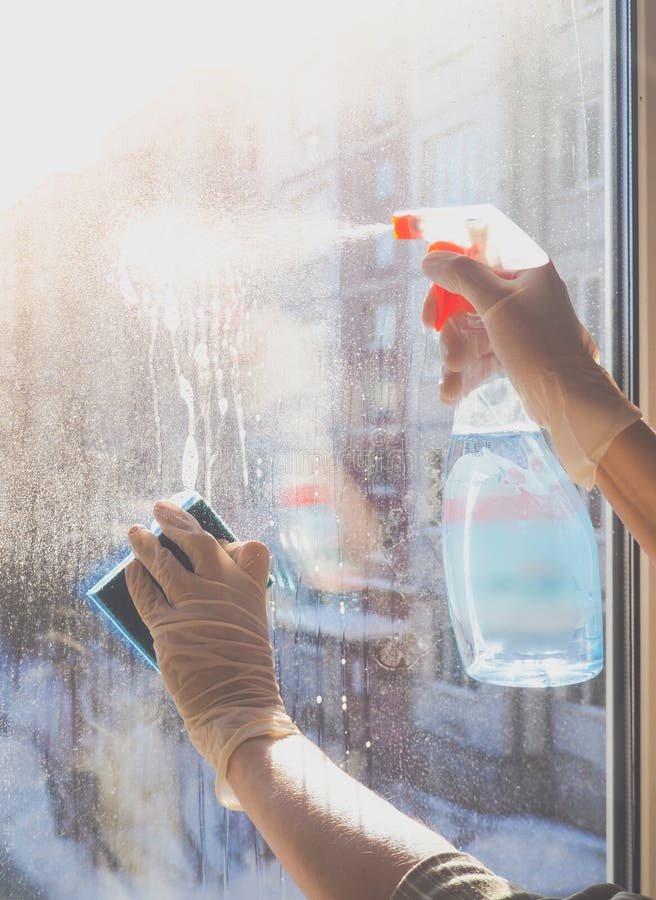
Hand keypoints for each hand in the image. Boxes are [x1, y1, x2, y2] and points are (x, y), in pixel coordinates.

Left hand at [125, 500, 298, 809]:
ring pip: (165, 561)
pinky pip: (146, 592)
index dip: (231, 541)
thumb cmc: (244, 676)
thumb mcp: (247, 632)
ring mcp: (196, 605)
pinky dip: (136, 577)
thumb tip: (186, 583)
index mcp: (253, 592)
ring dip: (147, 543)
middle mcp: (225, 590)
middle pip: (199, 542)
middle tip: (162, 508)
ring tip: (134, 531)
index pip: (250, 549)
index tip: (218, 538)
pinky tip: (130, 570)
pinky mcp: (169, 625)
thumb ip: (226, 604)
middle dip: (179, 521)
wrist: (239, 710)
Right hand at [422, 251, 640, 487]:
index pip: (483, 235)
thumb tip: (431, 261)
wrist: (569, 400)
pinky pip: (477, 352)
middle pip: (466, 286)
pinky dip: (464, 370)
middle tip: (429, 325)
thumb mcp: (497, 303)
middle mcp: (520, 289)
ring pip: (468, 324)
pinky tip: (452, 392)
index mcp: (525, 265)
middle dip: (447, 313)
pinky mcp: (510, 352)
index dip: (451, 237)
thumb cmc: (539, 344)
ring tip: (452, 374)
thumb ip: (462, 275)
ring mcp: (515, 322)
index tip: (420, 246)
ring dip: (453, 349)